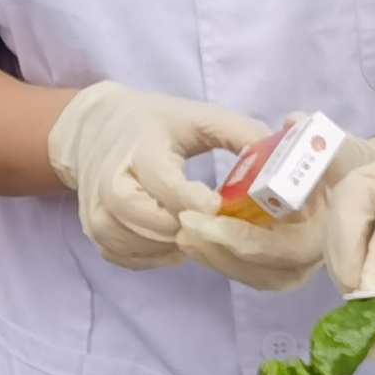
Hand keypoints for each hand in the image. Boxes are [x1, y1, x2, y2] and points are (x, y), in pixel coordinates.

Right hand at [46, 82, 270, 270]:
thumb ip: (238, 133)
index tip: (222, 206)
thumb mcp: (196, 116)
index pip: (167, 185)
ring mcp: (98, 213)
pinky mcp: (96, 234)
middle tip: (217, 224)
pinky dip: (159, 255)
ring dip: (179, 245)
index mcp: (140, 149)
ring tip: (199, 228)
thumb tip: (282, 155)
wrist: (92, 132)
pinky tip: (175, 236)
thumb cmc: (154, 124)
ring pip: (145, 245)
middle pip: (154, 223)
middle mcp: (110, 183)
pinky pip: (134, 258)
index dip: (199, 202)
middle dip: (192, 227)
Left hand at [179, 131, 374, 292]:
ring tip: (182, 232)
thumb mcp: (341, 146)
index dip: (243, 239)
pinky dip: (219, 256)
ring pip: (252, 275)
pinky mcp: (281, 261)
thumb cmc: (351, 161)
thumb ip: (319, 139)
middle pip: (263, 272)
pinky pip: (248, 269)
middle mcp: (314, 260)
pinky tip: (195, 236)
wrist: (368, 179)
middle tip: (184, 228)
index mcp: (330, 236)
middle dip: (220, 253)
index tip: (206, 219)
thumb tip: (294, 123)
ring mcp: (297, 264)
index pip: (282, 249)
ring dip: (214, 257)